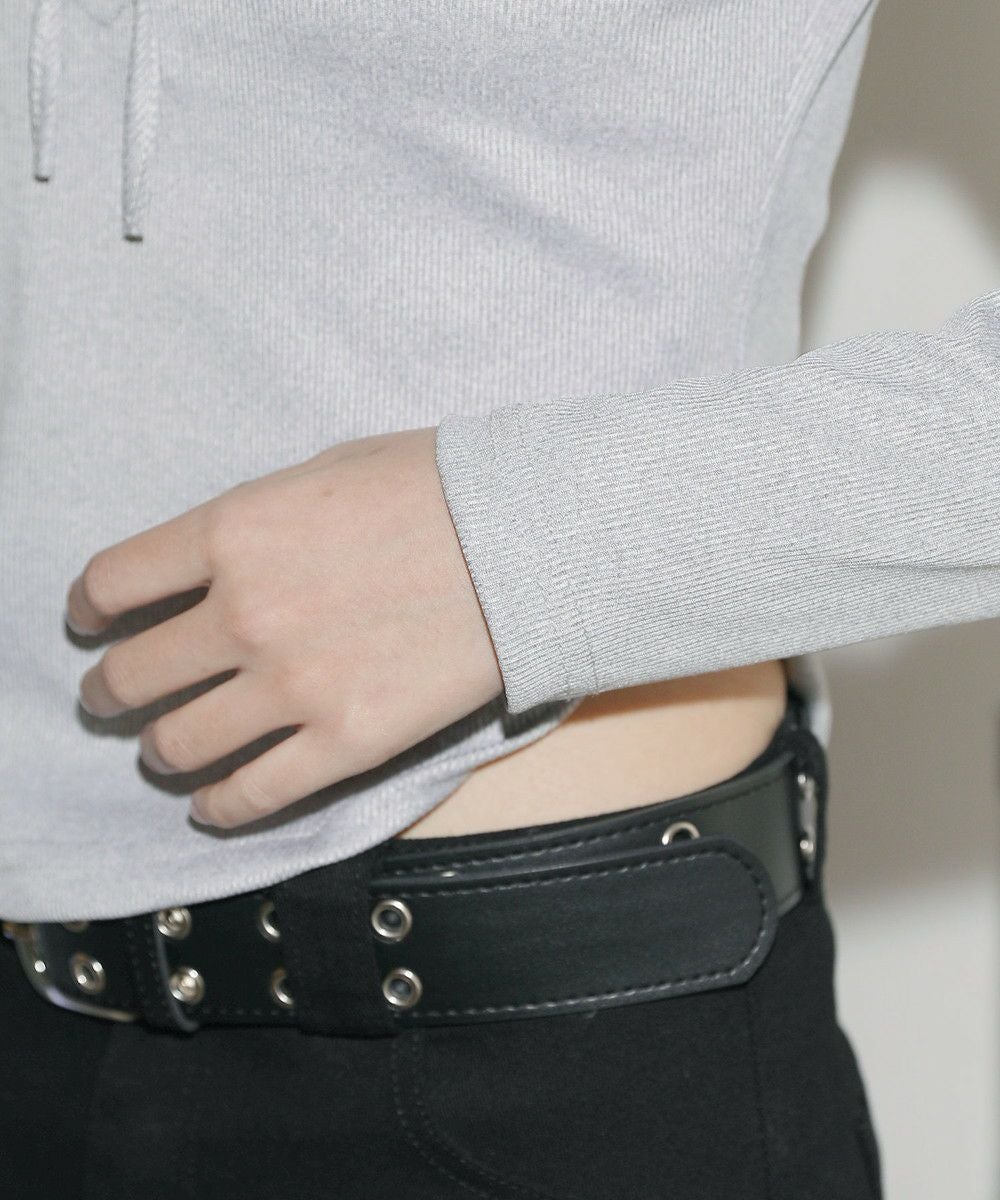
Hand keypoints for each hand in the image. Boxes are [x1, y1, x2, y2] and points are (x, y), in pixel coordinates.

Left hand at [64, 426, 503, 827]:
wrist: (532, 541)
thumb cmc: (443, 489)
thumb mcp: (328, 469)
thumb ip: (257, 521)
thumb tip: (220, 559)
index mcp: (233, 532)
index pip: (114, 581)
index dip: (89, 607)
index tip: (92, 621)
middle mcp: (245, 614)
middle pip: (131, 674)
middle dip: (109, 690)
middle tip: (113, 696)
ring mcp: (293, 686)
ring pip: (178, 743)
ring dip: (159, 749)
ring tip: (166, 749)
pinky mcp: (346, 743)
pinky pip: (253, 795)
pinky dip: (220, 806)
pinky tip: (214, 802)